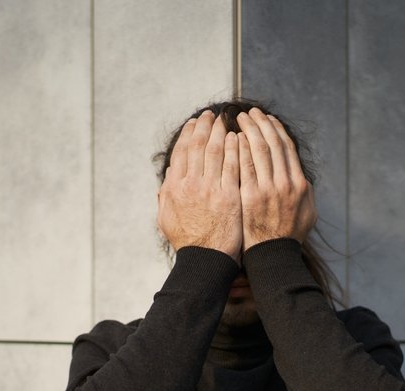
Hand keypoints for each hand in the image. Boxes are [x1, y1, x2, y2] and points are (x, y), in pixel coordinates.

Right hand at [157, 110, 243, 262]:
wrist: (205, 261)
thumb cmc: (187, 242)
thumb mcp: (166, 218)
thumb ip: (165, 195)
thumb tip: (169, 176)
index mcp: (174, 188)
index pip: (181, 152)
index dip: (188, 133)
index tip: (194, 122)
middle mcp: (190, 185)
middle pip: (198, 145)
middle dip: (205, 126)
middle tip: (212, 114)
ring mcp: (210, 190)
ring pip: (215, 151)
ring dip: (221, 132)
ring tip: (226, 120)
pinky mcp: (229, 196)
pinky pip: (233, 165)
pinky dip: (235, 149)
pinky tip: (238, 138)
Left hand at [237, 108, 316, 250]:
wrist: (273, 256)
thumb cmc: (288, 236)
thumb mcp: (307, 213)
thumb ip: (304, 192)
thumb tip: (301, 176)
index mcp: (300, 184)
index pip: (287, 148)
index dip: (276, 130)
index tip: (268, 118)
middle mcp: (286, 184)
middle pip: (273, 143)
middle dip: (261, 123)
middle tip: (250, 112)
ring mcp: (268, 190)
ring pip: (259, 150)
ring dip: (249, 130)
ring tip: (239, 118)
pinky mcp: (250, 197)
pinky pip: (244, 166)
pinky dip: (240, 148)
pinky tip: (233, 138)